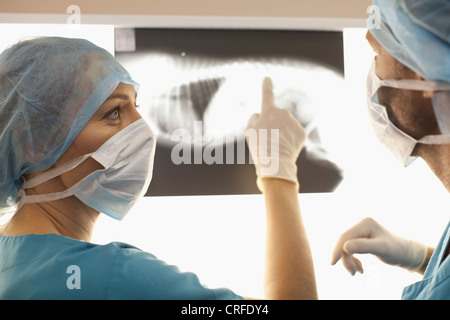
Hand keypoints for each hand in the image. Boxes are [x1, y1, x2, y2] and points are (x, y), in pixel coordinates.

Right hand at [246, 77, 305, 191]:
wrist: (276, 163)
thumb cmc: (259, 147)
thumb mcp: (249, 131)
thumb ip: (254, 119)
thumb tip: (260, 115)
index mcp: (269, 111)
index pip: (267, 95)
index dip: (266, 86)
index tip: (267, 78)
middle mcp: (283, 113)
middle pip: (276, 116)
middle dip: (273, 124)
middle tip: (267, 139)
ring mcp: (294, 123)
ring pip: (286, 126)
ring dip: (281, 132)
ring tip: (275, 146)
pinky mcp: (302, 133)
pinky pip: (293, 133)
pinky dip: (290, 139)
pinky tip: (285, 148)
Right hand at [331, 217, 427, 274]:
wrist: (404, 252)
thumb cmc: (396, 250)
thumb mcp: (382, 249)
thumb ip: (364, 247)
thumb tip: (345, 247)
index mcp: (364, 222)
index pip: (345, 236)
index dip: (337, 250)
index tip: (331, 264)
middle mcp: (358, 221)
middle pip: (343, 242)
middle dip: (346, 259)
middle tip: (353, 274)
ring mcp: (357, 227)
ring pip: (344, 246)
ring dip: (348, 260)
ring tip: (358, 272)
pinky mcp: (357, 234)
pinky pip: (347, 247)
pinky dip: (351, 258)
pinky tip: (359, 266)